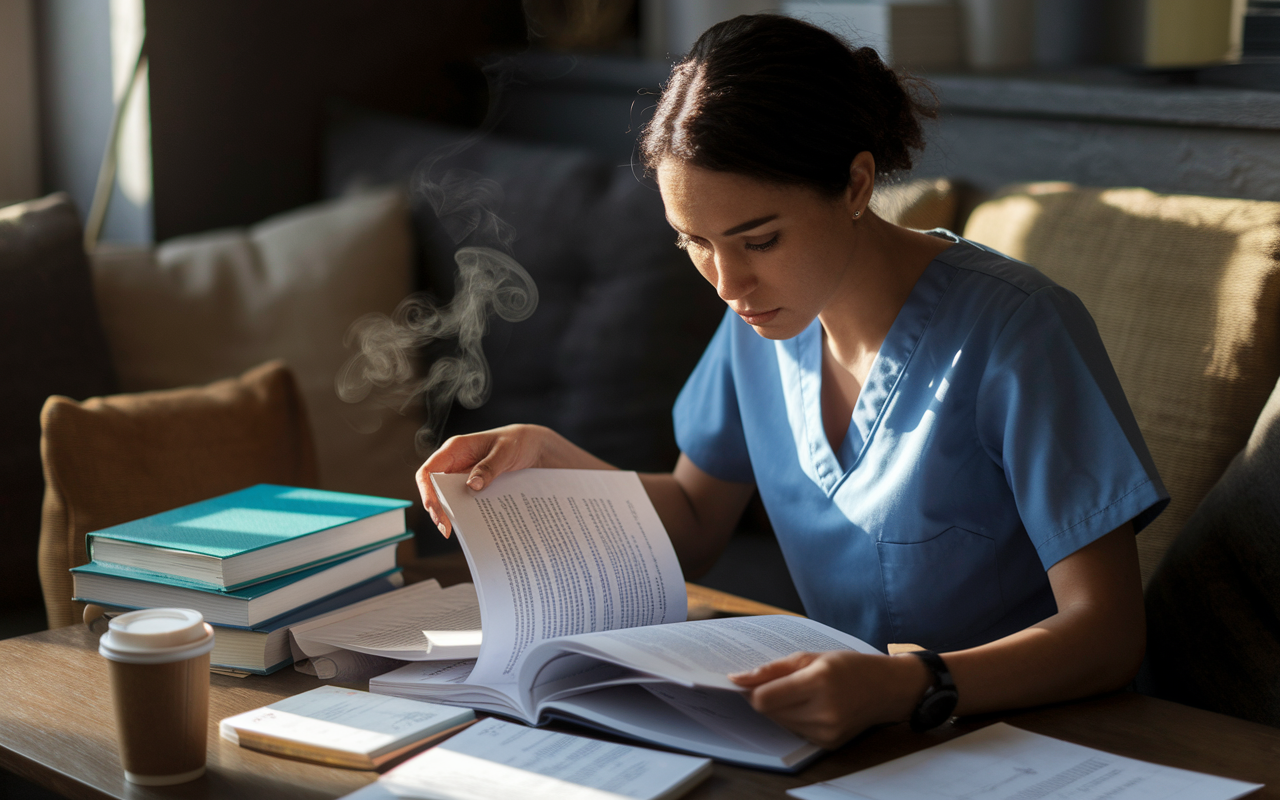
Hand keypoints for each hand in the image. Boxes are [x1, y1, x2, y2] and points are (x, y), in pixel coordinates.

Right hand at [415, 424, 552, 537]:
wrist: (535, 446)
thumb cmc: (518, 442)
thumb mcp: (506, 452)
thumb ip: (489, 467)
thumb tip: (472, 487)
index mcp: (455, 449)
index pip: (428, 471)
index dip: (426, 491)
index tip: (433, 510)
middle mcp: (455, 463)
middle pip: (434, 488)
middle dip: (437, 508)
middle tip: (445, 528)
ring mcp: (464, 475)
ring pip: (449, 497)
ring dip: (451, 512)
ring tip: (458, 530)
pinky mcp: (475, 485)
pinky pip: (465, 499)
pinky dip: (467, 511)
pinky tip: (474, 523)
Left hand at [729, 651, 929, 748]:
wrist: (888, 689)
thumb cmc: (849, 667)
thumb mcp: (811, 656)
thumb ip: (772, 669)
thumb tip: (738, 680)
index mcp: (818, 683)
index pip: (764, 699)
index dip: (751, 690)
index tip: (751, 680)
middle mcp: (823, 712)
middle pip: (769, 712)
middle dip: (765, 697)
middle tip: (779, 682)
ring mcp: (826, 732)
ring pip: (779, 722)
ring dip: (779, 708)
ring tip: (800, 692)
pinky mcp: (828, 744)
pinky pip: (795, 731)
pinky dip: (794, 718)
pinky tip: (811, 706)